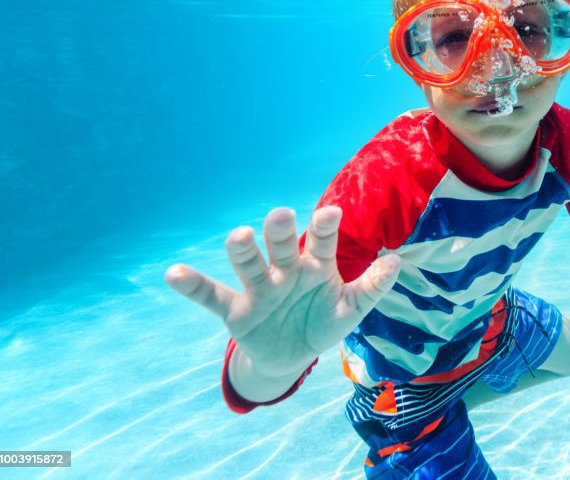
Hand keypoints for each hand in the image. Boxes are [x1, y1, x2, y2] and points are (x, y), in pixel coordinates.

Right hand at [165, 206, 399, 378]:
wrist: (292, 357)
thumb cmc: (323, 321)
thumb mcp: (351, 310)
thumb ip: (372, 287)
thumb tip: (397, 262)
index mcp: (315, 266)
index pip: (321, 242)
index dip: (324, 228)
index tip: (332, 213)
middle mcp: (285, 270)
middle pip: (281, 246)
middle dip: (280, 233)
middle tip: (280, 216)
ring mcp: (259, 288)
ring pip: (248, 264)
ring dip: (242, 251)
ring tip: (237, 236)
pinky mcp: (235, 311)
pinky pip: (211, 296)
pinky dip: (192, 285)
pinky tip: (173, 273)